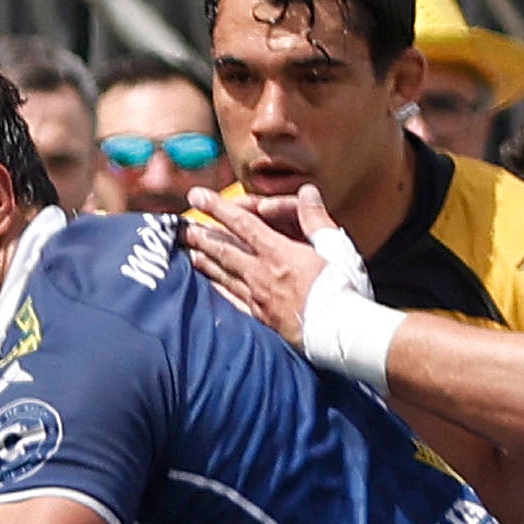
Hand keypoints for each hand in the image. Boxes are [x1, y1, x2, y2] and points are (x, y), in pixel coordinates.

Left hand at [180, 184, 341, 345]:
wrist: (339, 332)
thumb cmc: (342, 288)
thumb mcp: (335, 246)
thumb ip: (316, 219)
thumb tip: (307, 191)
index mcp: (278, 253)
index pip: (241, 224)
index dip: (217, 208)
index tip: (196, 196)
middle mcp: (261, 274)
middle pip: (224, 251)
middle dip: (201, 236)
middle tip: (182, 227)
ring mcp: (257, 297)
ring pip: (223, 274)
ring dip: (204, 261)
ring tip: (189, 252)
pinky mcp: (259, 317)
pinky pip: (232, 298)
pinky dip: (218, 288)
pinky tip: (209, 284)